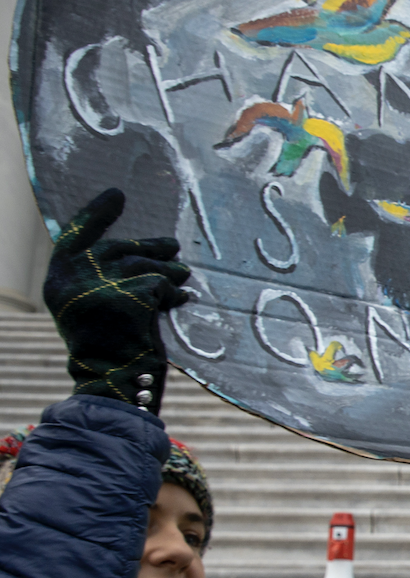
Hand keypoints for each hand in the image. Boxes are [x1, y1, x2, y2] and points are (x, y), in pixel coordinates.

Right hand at [43, 189, 190, 413]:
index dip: (96, 214)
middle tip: (173, 246)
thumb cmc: (109, 350)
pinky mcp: (128, 298)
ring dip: (168, 270)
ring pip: (142, 264)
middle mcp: (73, 280)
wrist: (115, 382)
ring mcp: (99, 288)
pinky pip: (159, 283)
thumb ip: (100, 279)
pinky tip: (181, 299)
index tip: (117, 194)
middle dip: (149, 246)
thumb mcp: (91, 309)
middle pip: (115, 248)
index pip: (74, 235)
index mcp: (58, 280)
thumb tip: (138, 249)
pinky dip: (173, 291)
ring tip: (183, 275)